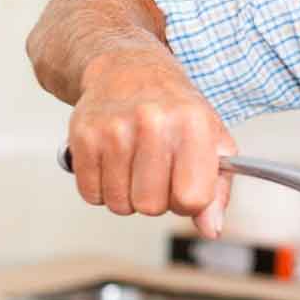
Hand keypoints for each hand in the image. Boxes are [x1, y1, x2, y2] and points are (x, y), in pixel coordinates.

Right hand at [67, 49, 235, 237]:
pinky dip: (102, 188)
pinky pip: (91, 194)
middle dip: (156, 200)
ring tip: (136, 165)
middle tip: (158, 173)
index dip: (189, 201)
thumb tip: (212, 230)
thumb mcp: (212, 140)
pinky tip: (114, 163)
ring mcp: (114, 128)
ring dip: (128, 196)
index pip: (192, 198)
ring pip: (120, 204)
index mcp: (194, 123)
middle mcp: (154, 122)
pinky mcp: (82, 135)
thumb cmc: (176, 109)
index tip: (185, 185)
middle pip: (152, 206)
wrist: (129, 69)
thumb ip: (217, 189)